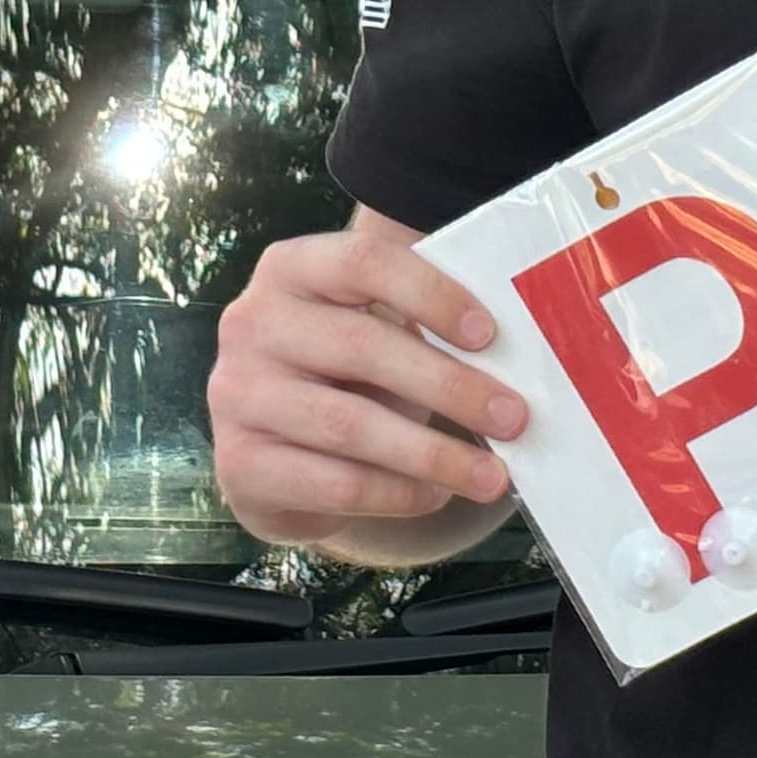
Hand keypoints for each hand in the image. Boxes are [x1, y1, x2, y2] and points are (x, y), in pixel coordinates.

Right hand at [211, 217, 528, 556]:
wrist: (275, 446)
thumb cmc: (345, 371)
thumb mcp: (374, 327)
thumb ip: (425, 322)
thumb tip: (520, 350)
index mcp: (290, 268)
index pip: (363, 263)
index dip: (431, 294)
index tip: (490, 335)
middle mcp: (252, 322)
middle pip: (361, 346)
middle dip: (449, 385)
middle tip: (514, 417)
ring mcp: (237, 394)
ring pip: (350, 424)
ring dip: (434, 453)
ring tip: (492, 475)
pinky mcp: (240, 463)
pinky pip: (334, 482)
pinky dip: (397, 493)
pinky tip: (436, 494)